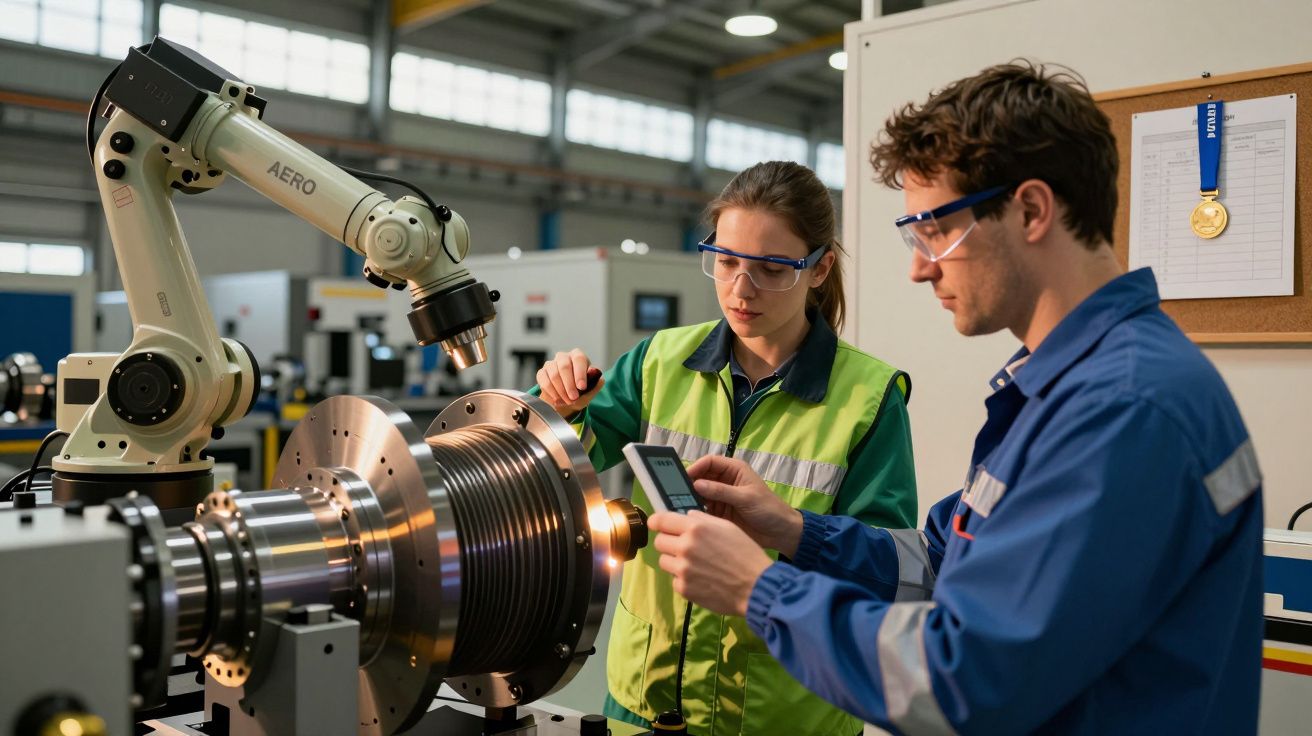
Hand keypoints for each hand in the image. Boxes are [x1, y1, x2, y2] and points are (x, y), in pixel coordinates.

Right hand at [536, 349, 603, 415]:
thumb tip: (600, 379)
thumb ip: (596, 385)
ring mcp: (551, 364)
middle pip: (564, 366)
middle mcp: (564, 357)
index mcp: (578, 357)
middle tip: (573, 398)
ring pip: (554, 374)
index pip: (579, 359)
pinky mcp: (542, 373)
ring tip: (567, 401)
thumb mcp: (590, 391)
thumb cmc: (579, 392)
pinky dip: (551, 392)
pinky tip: (557, 399)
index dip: (580, 373)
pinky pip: (544, 381)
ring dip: (561, 390)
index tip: (582, 387)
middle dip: (569, 385)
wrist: (564, 401)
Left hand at [649, 511, 773, 616]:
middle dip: (669, 542)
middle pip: (659, 541)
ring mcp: (682, 569)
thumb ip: (703, 519)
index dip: (657, 522)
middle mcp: (685, 546)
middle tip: (683, 547)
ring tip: (694, 565)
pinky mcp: (684, 588)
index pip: (661, 520)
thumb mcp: (728, 527)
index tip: (656, 524)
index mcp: (696, 528)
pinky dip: (684, 579)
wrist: (756, 587)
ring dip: (674, 561)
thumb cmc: (746, 554)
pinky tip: (701, 579)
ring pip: (664, 561)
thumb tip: (686, 516)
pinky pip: (674, 580)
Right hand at [687, 455, 803, 557]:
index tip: (683, 477)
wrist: (780, 532)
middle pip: (701, 478)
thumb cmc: (769, 509)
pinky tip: (688, 517)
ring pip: (700, 494)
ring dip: (691, 499)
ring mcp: (721, 498)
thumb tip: (697, 484)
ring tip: (679, 506)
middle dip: (689, 484)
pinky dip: (696, 512)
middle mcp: (725, 481)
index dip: (696, 467)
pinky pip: (703, 509)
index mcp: (734, 470)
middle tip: (674, 493)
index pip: (709, 462)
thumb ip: (722, 491)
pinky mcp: (720, 513)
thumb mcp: (746, 498)